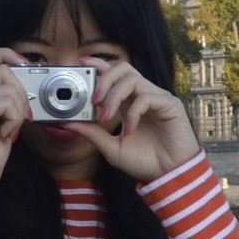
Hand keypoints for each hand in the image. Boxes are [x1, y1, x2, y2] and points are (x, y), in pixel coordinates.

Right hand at [0, 47, 29, 222]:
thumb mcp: (3, 117)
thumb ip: (7, 96)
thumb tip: (28, 80)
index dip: (7, 54)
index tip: (24, 65)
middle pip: (4, 69)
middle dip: (21, 92)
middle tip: (17, 118)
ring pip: (8, 85)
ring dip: (18, 110)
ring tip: (9, 129)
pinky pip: (6, 102)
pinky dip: (14, 119)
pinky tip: (5, 134)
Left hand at [69, 63, 200, 181]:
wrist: (168, 176)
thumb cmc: (144, 162)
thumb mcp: (111, 148)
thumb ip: (92, 134)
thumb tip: (68, 123)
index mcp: (129, 103)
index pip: (114, 75)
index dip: (99, 65)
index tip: (83, 62)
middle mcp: (143, 96)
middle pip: (123, 68)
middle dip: (104, 79)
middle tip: (93, 99)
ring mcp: (157, 98)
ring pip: (132, 80)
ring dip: (114, 96)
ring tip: (105, 116)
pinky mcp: (170, 104)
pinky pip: (146, 98)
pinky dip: (133, 113)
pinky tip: (129, 130)